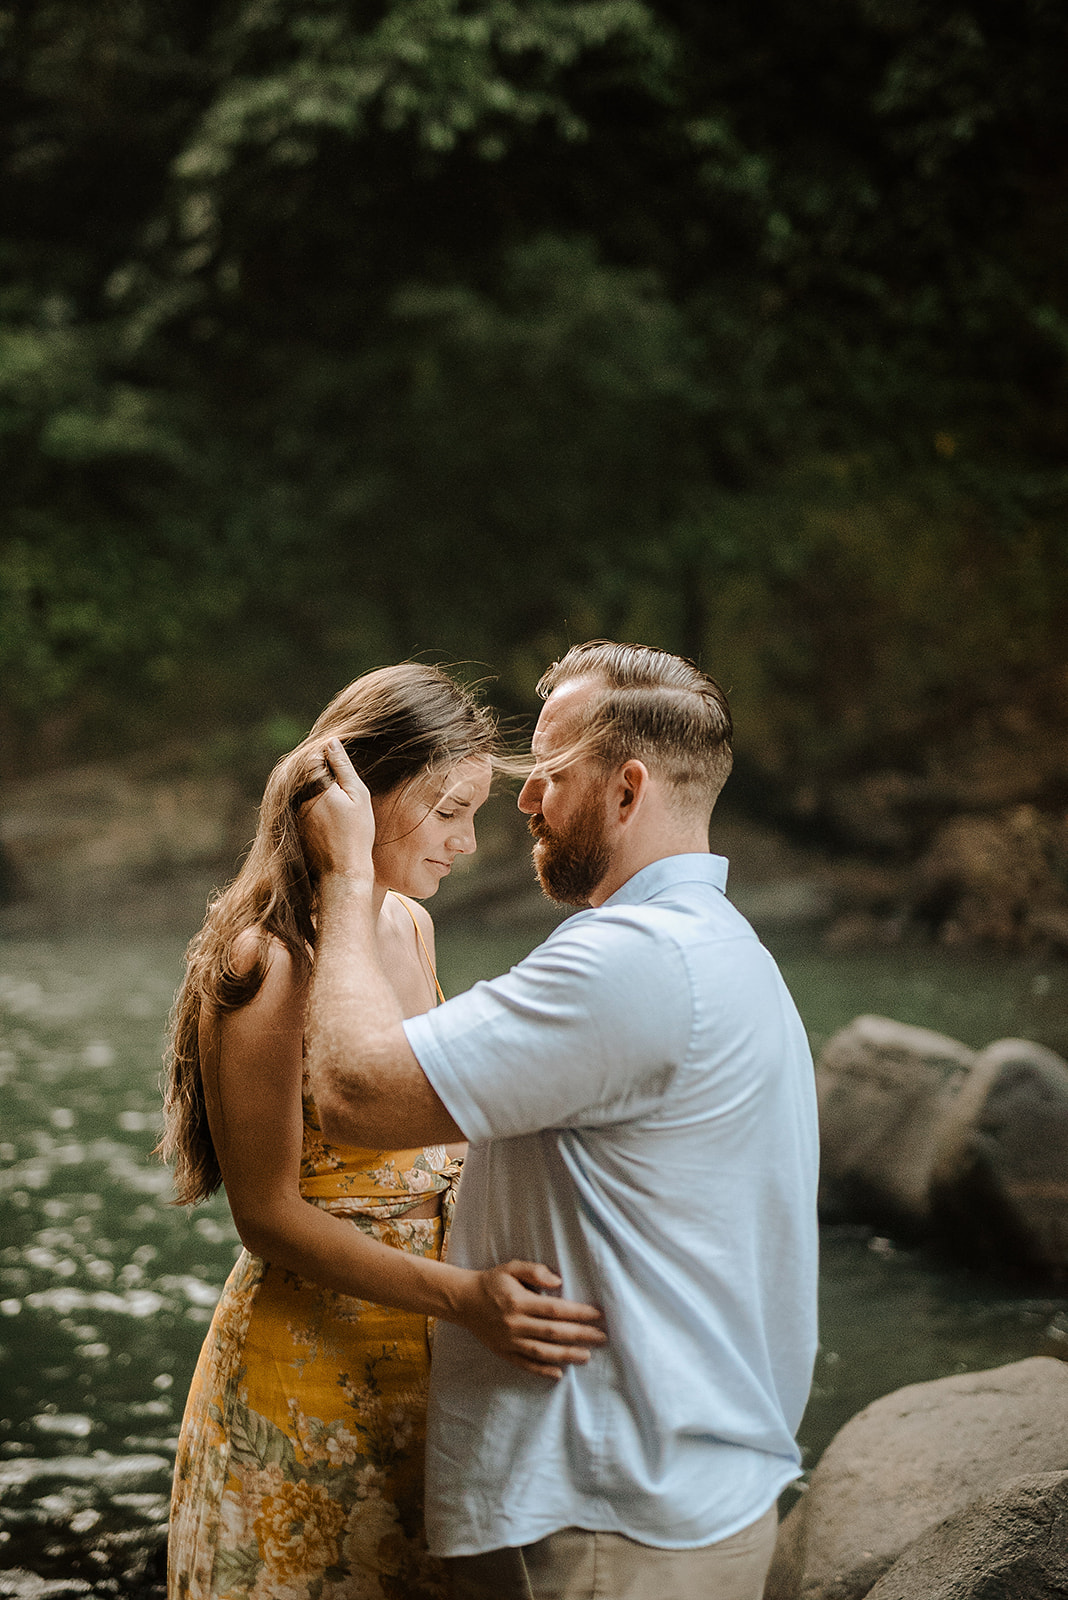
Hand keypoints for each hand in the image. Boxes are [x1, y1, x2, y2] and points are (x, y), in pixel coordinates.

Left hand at [301, 738, 376, 879]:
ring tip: (336, 803)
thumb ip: (343, 766)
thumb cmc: (356, 833)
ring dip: (314, 789)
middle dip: (319, 772)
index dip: (325, 755)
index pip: (312, 756)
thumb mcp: (357, 795)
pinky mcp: (294, 826)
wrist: (342, 871)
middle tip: (339, 784)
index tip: (338, 761)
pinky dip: (311, 806)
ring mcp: (293, 813)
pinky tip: (329, 818)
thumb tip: (331, 742)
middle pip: (305, 773)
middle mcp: (298, 797)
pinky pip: (300, 806)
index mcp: (314, 785)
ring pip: (301, 790)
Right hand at [453, 1261, 606, 1378]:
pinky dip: (542, 1370)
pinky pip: (525, 1364)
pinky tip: (558, 1373)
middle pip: (554, 1332)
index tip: (598, 1315)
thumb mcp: (511, 1268)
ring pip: (542, 1351)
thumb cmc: (492, 1282)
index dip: (578, 1313)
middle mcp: (515, 1324)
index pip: (555, 1310)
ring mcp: (509, 1341)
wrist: (463, 1301)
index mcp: (519, 1302)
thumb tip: (558, 1282)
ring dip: (567, 1354)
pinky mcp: (503, 1352)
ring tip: (587, 1355)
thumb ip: (534, 1271)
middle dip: (580, 1335)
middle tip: (602, 1337)